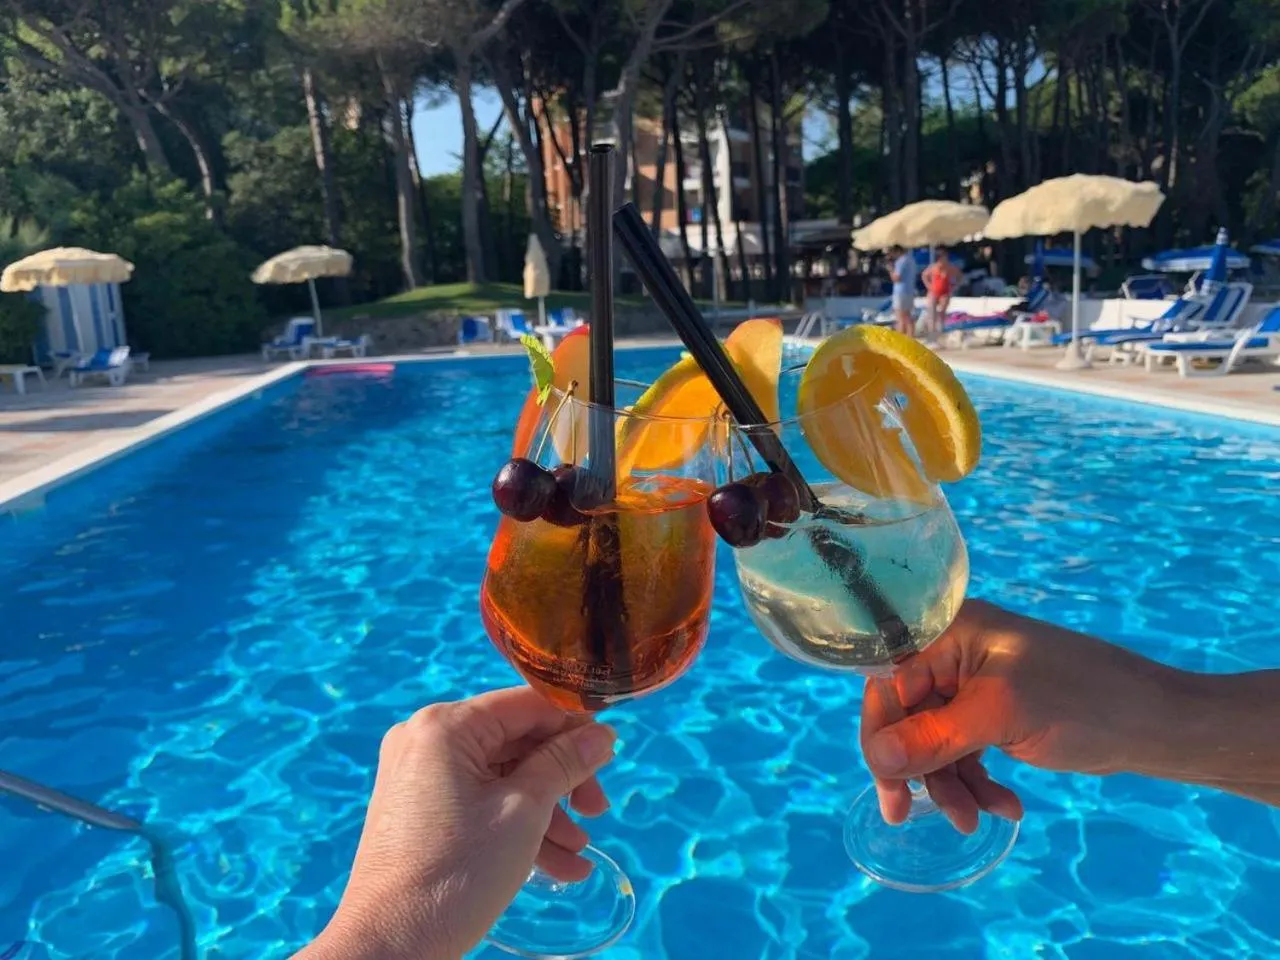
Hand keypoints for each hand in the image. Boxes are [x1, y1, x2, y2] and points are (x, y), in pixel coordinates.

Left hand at [299, 686, 616, 959]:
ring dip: (547, 814)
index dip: (574, 726)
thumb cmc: (456, 872)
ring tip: (579, 856)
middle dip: (563, 782)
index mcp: (445, 726)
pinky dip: (516, 828)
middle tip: (597, 812)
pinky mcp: (420, 811)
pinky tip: (556, 867)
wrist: (391, 946)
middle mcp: (426, 739)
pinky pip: (480, 803)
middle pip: (516, 743)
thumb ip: (565, 764)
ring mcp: (419, 776)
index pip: (526, 705)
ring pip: (502, 779)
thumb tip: (603, 734)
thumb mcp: (524, 811)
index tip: (610, 753)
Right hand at [861, 600, 1184, 832]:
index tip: (889, 787)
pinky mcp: (992, 714)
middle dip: (916, 768)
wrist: (1154, 723)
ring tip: (977, 820)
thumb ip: (933, 737)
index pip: (887, 682)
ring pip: (932, 741)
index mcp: (948, 632)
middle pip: (905, 716)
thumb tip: (876, 759)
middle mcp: (953, 652)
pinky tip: (1006, 807)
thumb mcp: (1000, 716)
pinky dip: (976, 783)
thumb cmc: (1081, 700)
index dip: (880, 734)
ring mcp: (972, 685)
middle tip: (907, 816)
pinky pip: (961, 751)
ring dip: (950, 784)